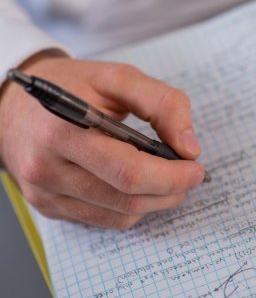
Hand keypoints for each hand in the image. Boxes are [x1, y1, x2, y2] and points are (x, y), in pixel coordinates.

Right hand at [0, 52, 204, 228]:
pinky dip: (132, 208)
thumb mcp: (119, 78)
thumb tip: (189, 147)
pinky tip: (141, 187)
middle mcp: (48, 170)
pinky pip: (103, 220)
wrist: (17, 103)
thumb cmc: (72, 85)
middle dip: (170, 190)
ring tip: (169, 179)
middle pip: (126, 199)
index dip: (170, 176)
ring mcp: (46, 194)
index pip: (128, 171)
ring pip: (119, 215)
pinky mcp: (49, 206)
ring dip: (155, 201)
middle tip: (190, 175)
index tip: (196, 168)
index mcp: (62, 131)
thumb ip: (162, 104)